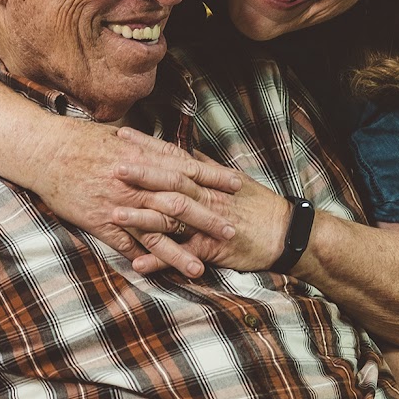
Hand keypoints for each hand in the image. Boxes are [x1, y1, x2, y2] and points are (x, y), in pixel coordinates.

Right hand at [31, 121, 240, 276]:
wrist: (46, 151)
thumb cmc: (82, 140)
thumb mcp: (121, 137)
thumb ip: (148, 148)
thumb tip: (170, 151)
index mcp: (143, 159)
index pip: (187, 169)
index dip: (213, 178)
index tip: (237, 185)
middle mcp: (136, 184)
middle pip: (178, 204)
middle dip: (206, 219)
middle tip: (231, 230)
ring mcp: (118, 206)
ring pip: (155, 232)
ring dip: (178, 253)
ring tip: (199, 268)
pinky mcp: (100, 222)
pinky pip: (124, 245)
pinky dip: (141, 258)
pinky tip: (158, 272)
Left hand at [112, 140, 292, 276]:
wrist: (286, 233)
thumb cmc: (259, 206)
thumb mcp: (234, 180)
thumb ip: (208, 166)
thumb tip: (189, 150)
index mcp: (207, 179)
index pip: (173, 157)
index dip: (147, 146)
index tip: (121, 135)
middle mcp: (206, 197)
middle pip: (170, 183)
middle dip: (141, 176)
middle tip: (112, 168)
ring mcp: (208, 223)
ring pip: (172, 218)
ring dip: (142, 218)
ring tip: (114, 216)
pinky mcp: (212, 248)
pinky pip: (182, 255)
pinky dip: (160, 261)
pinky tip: (137, 263)